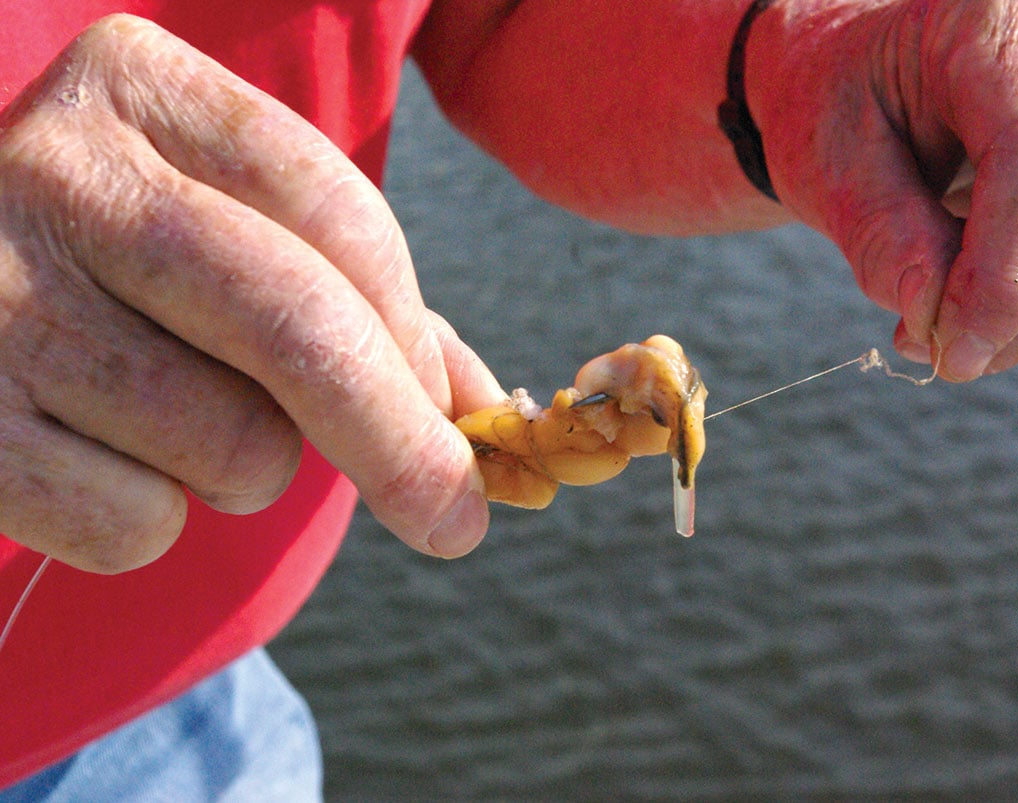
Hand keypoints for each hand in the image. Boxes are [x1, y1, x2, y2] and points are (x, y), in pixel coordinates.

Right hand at [0, 15, 504, 571]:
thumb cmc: (121, 275)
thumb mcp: (232, 237)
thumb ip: (364, 307)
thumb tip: (490, 416)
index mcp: (141, 89)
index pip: (340, 213)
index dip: (413, 334)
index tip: (454, 416)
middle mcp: (58, 170)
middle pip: (295, 322)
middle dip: (399, 440)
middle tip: (457, 521)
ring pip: (228, 441)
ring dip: (242, 467)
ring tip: (168, 415)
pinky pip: (135, 522)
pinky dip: (150, 519)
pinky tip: (94, 455)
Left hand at [749, 0, 1017, 379]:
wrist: (872, 74)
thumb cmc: (842, 104)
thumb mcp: (829, 160)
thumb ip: (882, 237)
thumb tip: (938, 320)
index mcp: (1007, 24)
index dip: (1004, 282)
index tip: (949, 353)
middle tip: (932, 348)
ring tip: (944, 318)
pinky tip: (981, 294)